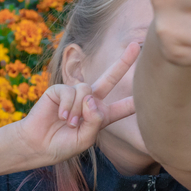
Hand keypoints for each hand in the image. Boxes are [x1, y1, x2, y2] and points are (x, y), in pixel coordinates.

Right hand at [13, 42, 139, 166]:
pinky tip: (62, 117)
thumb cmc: (62, 145)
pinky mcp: (60, 90)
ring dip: (80, 109)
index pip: (124, 107)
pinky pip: (72, 92)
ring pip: (88, 90)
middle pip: (111, 78)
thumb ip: (94, 121)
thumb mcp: (85, 139)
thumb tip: (92, 99)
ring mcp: (76, 94)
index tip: (153, 90)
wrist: (37, 145)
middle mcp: (91, 101)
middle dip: (124, 61)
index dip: (137, 100)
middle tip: (137, 45)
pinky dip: (69, 106)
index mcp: (102, 116)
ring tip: (70, 123)